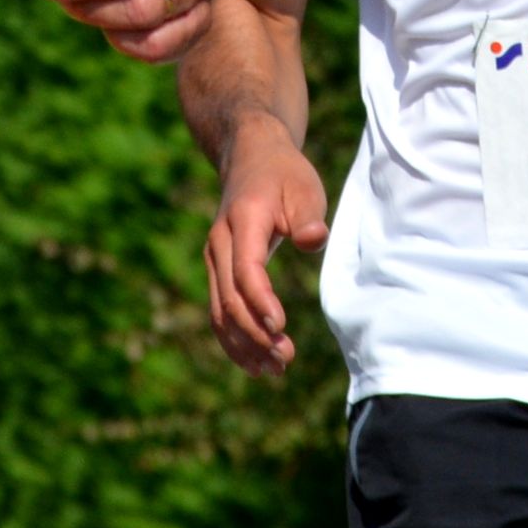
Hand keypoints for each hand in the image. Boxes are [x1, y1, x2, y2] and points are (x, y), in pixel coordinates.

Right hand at [203, 114, 329, 373]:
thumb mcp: (304, 186)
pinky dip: (233, 339)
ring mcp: (215, 258)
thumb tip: (312, 239)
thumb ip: (308, 215)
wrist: (251, 157)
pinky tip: (254, 363)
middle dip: (255, 334)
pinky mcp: (218, 271)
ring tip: (274, 370)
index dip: (260, 301)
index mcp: (243, 221)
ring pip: (220, 311)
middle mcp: (220, 243)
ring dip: (244, 344)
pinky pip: (219, 311)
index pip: (245, 269)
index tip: (280, 326)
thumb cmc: (284, 174)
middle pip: (229, 298)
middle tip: (285, 360)